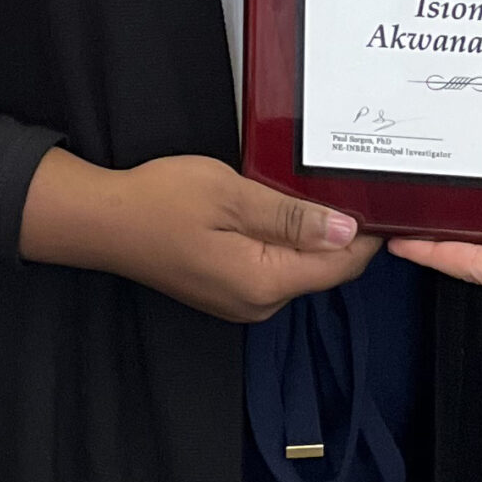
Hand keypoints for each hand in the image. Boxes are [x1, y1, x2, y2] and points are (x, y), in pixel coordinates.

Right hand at [22, 149, 378, 322]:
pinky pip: (273, 268)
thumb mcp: (231, 195)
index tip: (378, 195)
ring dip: (309, 234)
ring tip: (305, 189)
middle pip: (323, 269)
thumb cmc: (159, 202)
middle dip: (338, 231)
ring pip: (298, 268)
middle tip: (341, 179)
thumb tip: (346, 230)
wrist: (103, 222)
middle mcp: (259, 302)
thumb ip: (291, 215)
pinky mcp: (227, 292)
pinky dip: (283, 242)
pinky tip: (275, 210)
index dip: (366, 232)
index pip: (341, 265)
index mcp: (265, 282)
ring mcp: (241, 302)